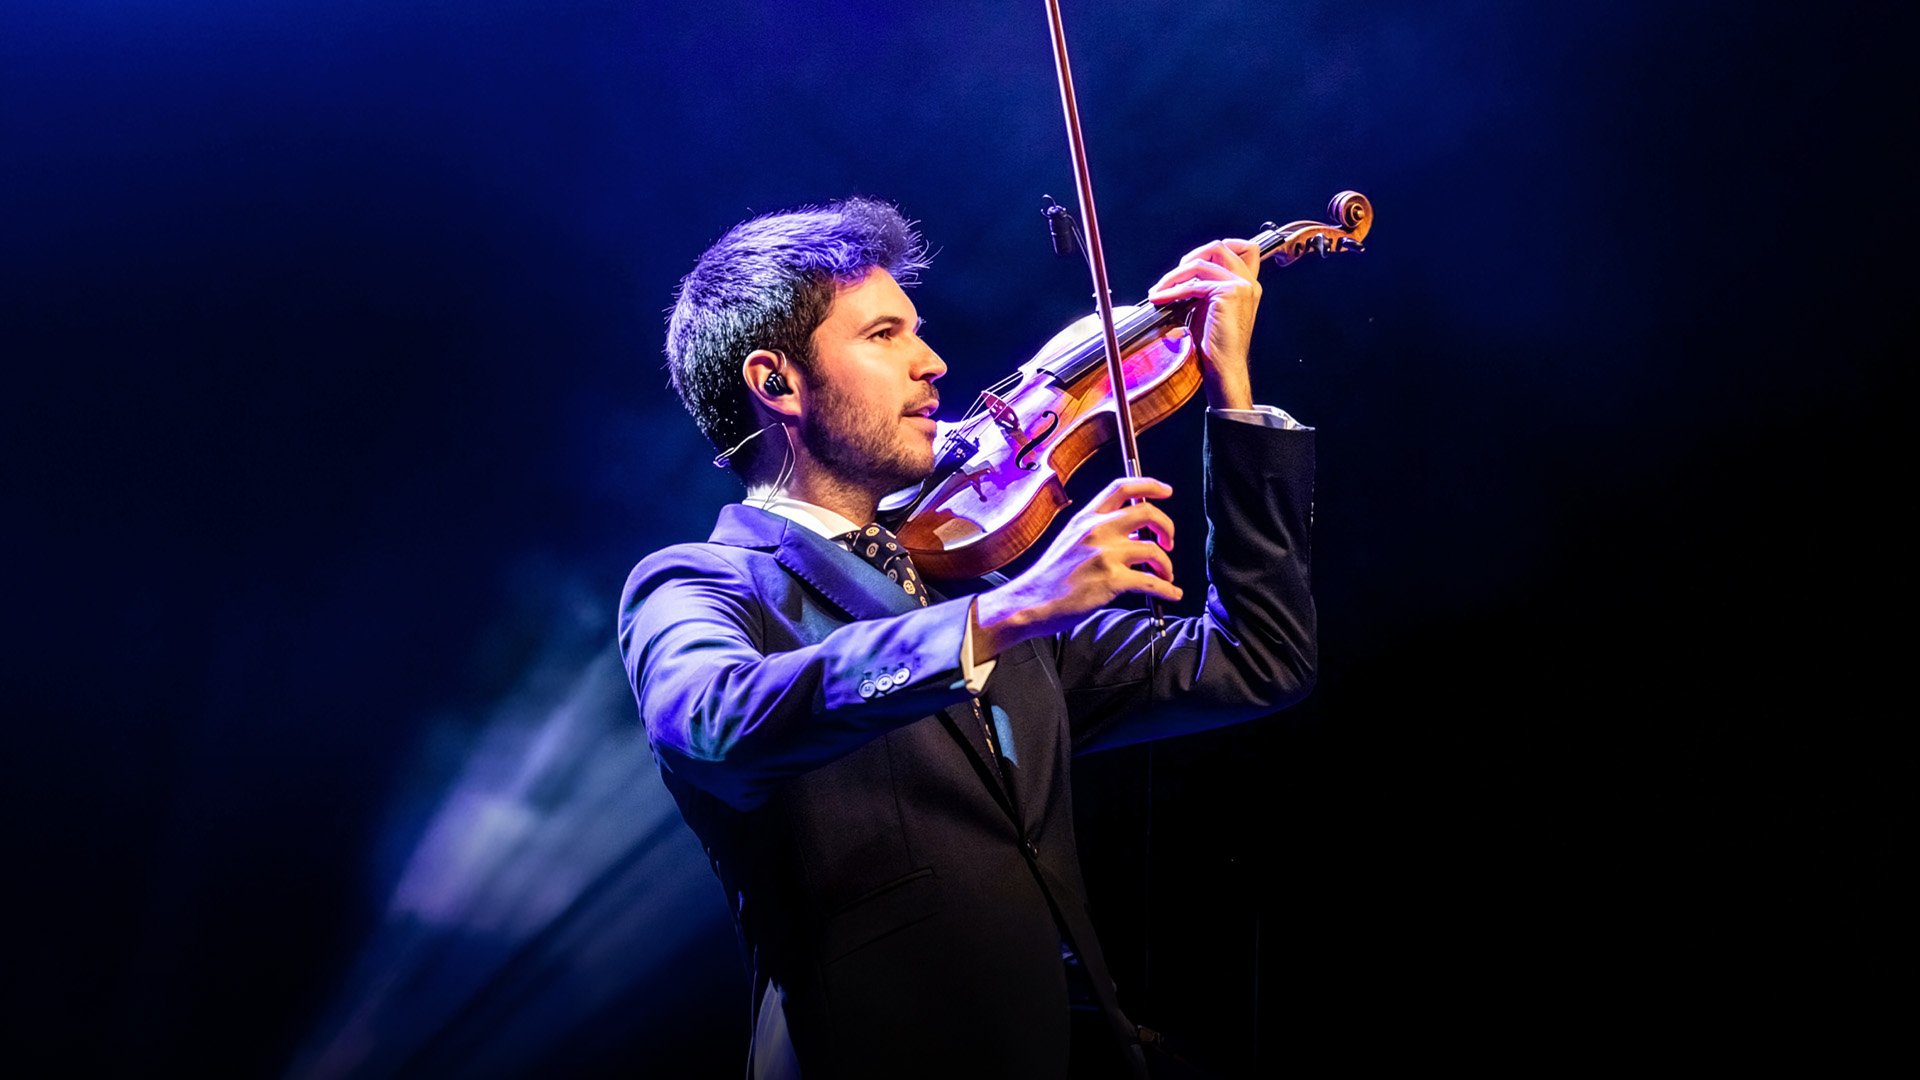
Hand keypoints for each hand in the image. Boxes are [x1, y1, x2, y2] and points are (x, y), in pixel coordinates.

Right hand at [969, 477, 1180, 659]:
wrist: (1031, 602)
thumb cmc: (1051, 577)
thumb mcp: (1070, 540)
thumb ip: (1099, 532)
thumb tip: (1134, 535)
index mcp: (1086, 518)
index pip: (1122, 487)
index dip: (1150, 485)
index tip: (1166, 491)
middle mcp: (1096, 530)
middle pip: (1147, 512)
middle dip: (1166, 527)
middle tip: (1168, 542)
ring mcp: (1104, 554)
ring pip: (1153, 550)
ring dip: (1166, 565)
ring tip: (1165, 575)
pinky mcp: (1110, 580)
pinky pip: (1151, 582)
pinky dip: (1167, 589)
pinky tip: (1171, 593)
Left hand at [1144, 238, 1262, 410]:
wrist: (1224, 367)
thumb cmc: (1215, 344)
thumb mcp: (1209, 307)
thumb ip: (1204, 287)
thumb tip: (1180, 275)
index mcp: (1247, 284)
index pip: (1245, 248)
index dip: (1220, 246)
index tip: (1193, 260)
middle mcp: (1249, 281)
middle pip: (1219, 246)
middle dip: (1190, 257)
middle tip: (1171, 277)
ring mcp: (1241, 285)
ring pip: (1202, 262)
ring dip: (1174, 275)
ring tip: (1159, 290)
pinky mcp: (1230, 293)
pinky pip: (1193, 284)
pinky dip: (1172, 291)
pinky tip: (1160, 299)